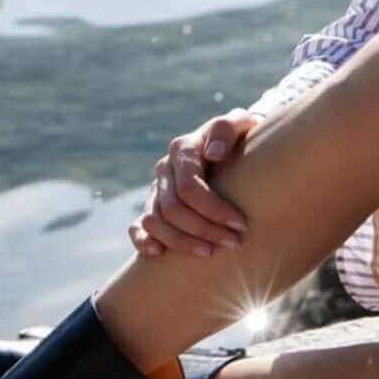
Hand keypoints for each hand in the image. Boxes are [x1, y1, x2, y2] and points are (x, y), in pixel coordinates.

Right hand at [128, 108, 263, 258]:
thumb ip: (227, 130)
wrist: (231, 144)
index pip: (190, 187)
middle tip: (233, 243)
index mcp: (182, 149)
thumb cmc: (239, 137)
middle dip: (203, 230)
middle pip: (173, 209)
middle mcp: (165, 169)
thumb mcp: (239, 124)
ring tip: (209, 252)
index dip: (213, 209)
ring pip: (154, 222)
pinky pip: (137, 227)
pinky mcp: (152, 206)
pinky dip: (143, 241)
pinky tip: (158, 253)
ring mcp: (156, 188)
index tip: (240, 225)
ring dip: (180, 242)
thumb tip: (213, 153)